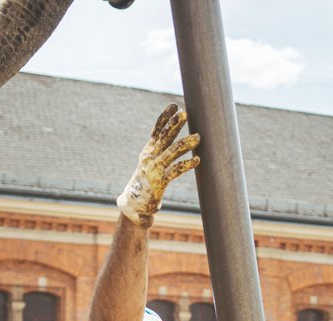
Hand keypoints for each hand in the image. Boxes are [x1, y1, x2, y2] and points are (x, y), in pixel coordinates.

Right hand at [116, 103, 200, 228]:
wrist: (135, 203)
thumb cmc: (146, 181)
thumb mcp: (150, 162)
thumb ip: (161, 150)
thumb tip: (174, 134)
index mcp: (148, 150)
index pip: (157, 129)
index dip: (165, 117)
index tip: (174, 105)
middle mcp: (151, 157)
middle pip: (164, 137)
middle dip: (174, 125)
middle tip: (185, 114)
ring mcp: (155, 169)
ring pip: (172, 152)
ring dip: (185, 144)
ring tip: (198, 137)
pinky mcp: (160, 182)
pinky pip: (176, 170)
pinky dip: (186, 164)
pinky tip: (197, 160)